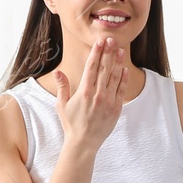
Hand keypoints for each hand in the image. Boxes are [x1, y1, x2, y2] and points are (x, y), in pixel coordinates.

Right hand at [55, 37, 126, 155]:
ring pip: (115, 77)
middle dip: (108, 53)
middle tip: (111, 40)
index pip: (91, 67)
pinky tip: (124, 68)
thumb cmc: (71, 123)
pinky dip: (123, 78)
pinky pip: (121, 90)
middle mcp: (98, 95)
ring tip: (120, 50)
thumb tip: (57, 71)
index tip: (99, 42)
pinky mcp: (116, 108)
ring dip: (118, 62)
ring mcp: (109, 101)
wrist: (84, 143)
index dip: (96, 53)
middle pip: (105, 69)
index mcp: (84, 92)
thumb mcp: (62, 105)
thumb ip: (62, 86)